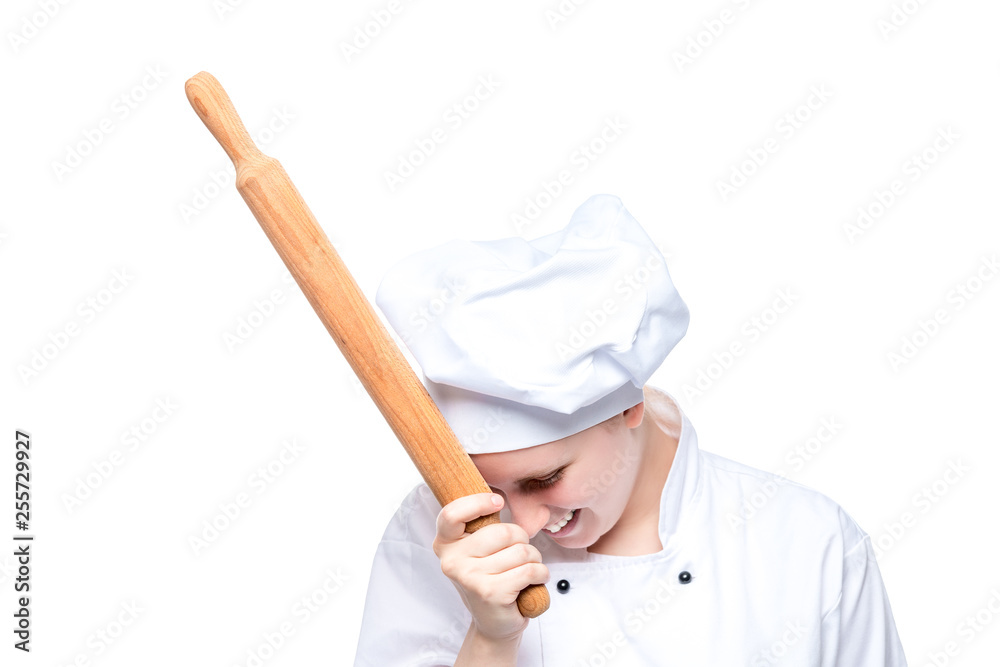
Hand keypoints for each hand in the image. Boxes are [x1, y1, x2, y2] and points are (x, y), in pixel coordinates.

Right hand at [432, 493, 548, 641]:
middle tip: (518, 555)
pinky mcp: (490, 592)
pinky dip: (540, 574)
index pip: (452, 514)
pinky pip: (529, 570)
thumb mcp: (478, 549)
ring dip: (534, 560)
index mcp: (445, 544)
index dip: (478, 502)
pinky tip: (533, 582)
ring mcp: (469, 578)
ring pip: (521, 551)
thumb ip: (480, 525)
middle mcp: (451, 561)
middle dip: (522, 540)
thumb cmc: (491, 578)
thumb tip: (496, 493)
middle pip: (503, 531)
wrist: (494, 624)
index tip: (498, 502)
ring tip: (524, 571)